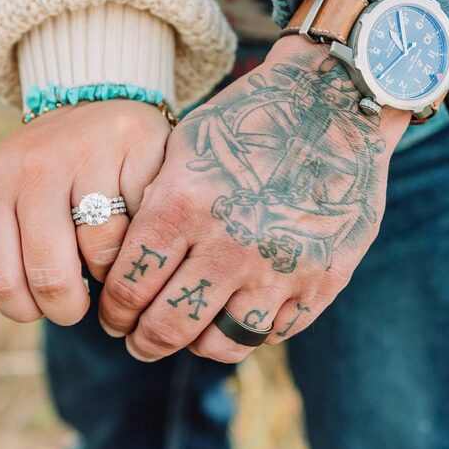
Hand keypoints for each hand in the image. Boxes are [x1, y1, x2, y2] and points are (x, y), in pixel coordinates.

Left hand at [0, 100, 170, 323]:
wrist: (100, 102)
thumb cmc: (55, 173)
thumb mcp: (15, 202)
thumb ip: (12, 251)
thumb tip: (38, 309)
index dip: (25, 308)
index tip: (41, 310)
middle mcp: (32, 165)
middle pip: (50, 275)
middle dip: (68, 307)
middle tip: (81, 307)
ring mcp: (85, 153)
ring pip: (101, 254)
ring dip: (109, 270)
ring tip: (105, 252)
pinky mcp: (135, 148)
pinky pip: (142, 226)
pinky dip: (141, 237)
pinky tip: (133, 220)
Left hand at [97, 35, 409, 361]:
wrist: (335, 102)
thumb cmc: (250, 120)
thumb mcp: (186, 147)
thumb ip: (156, 205)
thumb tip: (128, 260)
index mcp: (184, 205)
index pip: (130, 286)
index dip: (114, 312)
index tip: (113, 317)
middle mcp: (230, 243)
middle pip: (169, 326)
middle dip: (143, 342)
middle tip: (138, 342)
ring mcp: (280, 267)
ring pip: (223, 344)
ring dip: (197, 346)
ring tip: (190, 336)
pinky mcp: (323, 280)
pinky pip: (275, 332)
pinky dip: (251, 332)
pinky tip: (237, 317)